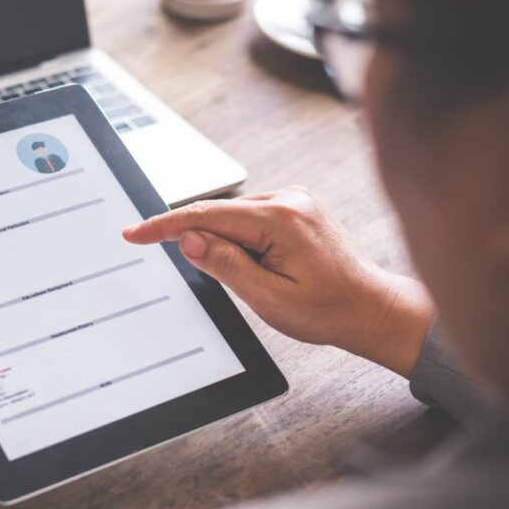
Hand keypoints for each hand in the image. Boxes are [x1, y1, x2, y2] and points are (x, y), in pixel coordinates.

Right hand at [123, 187, 434, 376]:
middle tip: (238, 283)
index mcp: (281, 218)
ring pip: (235, 218)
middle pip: (220, 215)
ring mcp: (295, 200)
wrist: (372, 309)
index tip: (135, 232)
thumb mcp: (269, 298)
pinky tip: (265, 269)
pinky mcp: (297, 208)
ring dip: (229, 246)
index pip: (207, 215)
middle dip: (206, 245)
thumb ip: (226, 265)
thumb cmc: (329, 310)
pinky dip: (243, 241)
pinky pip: (252, 219)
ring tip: (267, 282)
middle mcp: (289, 199)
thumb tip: (190, 239)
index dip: (165, 225)